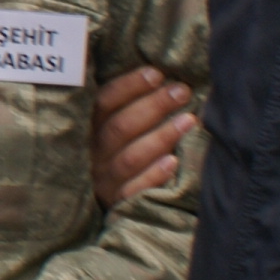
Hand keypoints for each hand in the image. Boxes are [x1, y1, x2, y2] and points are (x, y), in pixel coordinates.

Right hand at [93, 67, 196, 205]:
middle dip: (154, 106)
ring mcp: (104, 180)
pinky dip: (154, 175)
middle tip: (182, 91)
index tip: (157, 74)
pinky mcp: (117, 204)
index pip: (104, 102)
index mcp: (90, 129)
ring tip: (189, 120)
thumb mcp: (121, 127)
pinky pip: (134, 190)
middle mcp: (93, 154)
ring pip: (129, 157)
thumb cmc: (127, 152)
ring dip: (161, 136)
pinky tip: (174, 161)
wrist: (120, 205)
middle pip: (120, 127)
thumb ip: (133, 105)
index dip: (129, 86)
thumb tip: (165, 76)